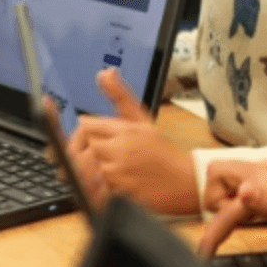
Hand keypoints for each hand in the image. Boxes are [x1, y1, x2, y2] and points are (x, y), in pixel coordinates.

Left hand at [68, 69, 198, 214]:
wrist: (185, 181)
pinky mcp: (118, 194)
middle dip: (85, 150)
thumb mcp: (142, 119)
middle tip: (97, 154)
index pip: (86, 125)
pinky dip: (96, 188)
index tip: (93, 136)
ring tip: (107, 168)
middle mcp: (120, 150)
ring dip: (89, 170)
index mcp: (125, 130)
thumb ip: (120, 95)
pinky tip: (111, 183)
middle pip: (81, 147)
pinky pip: (93, 190)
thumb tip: (105, 72)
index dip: (86, 131)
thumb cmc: (163, 151)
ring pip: (85, 169)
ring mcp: (118, 174)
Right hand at [198, 161, 266, 256]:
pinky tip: (256, 222)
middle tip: (230, 229)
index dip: (212, 227)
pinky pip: (251, 195)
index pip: (222, 198)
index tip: (206, 254)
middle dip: (214, 203)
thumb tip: (240, 192)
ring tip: (239, 229)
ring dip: (228, 205)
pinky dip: (244, 208)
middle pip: (219, 177)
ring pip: (234, 185)